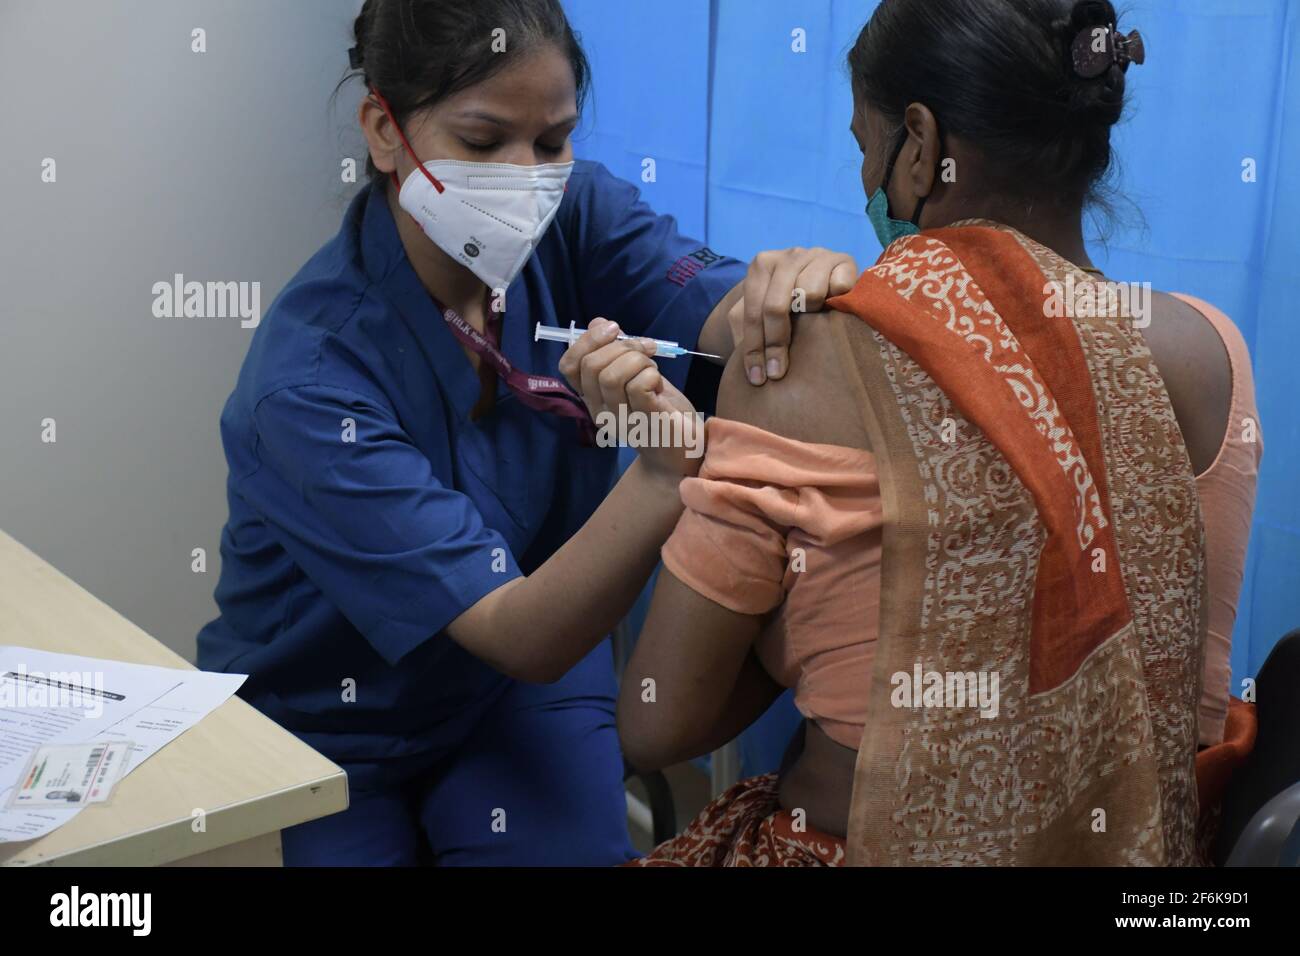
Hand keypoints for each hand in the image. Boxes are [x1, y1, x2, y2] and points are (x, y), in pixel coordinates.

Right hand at [559, 317, 702, 479]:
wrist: (685, 449)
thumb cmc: (661, 409)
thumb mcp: (636, 374)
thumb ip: (616, 352)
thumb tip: (598, 322)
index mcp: (592, 397)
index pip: (569, 365)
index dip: (587, 340)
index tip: (614, 328)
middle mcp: (599, 410)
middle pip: (591, 366)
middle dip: (621, 345)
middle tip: (646, 348)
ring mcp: (620, 419)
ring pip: (612, 375)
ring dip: (637, 360)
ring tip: (652, 368)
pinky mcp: (644, 422)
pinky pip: (637, 386)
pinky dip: (650, 374)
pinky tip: (658, 383)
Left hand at [733, 246, 856, 384]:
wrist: (824, 277)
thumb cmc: (786, 300)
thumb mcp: (758, 310)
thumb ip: (744, 326)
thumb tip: (745, 358)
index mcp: (761, 265)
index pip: (753, 311)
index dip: (753, 347)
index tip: (756, 378)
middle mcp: (788, 256)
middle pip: (776, 306)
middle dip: (775, 343)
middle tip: (777, 372)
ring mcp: (817, 255)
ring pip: (809, 294)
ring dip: (809, 315)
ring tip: (810, 325)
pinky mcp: (844, 260)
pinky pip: (839, 286)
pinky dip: (836, 299)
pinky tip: (833, 308)